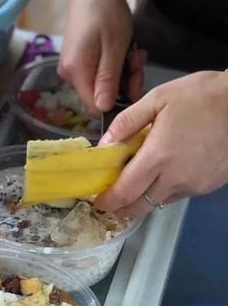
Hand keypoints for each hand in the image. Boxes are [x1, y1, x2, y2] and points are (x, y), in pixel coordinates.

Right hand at [60, 0, 144, 111]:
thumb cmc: (105, 12)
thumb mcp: (115, 46)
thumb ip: (108, 80)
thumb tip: (104, 109)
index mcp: (76, 72)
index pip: (96, 107)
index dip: (119, 101)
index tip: (136, 79)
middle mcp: (69, 74)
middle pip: (99, 96)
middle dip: (125, 84)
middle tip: (138, 60)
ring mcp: (73, 66)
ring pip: (102, 84)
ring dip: (123, 72)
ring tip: (135, 51)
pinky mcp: (79, 59)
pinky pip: (98, 72)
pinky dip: (115, 64)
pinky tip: (125, 49)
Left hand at [95, 71, 227, 217]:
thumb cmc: (201, 97)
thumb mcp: (158, 98)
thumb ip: (128, 122)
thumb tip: (105, 144)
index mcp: (158, 157)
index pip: (126, 191)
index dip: (108, 201)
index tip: (96, 202)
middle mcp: (176, 178)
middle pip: (141, 206)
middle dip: (122, 209)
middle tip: (109, 203)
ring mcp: (195, 184)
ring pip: (160, 201)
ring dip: (143, 199)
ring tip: (132, 186)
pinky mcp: (209, 185)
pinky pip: (179, 194)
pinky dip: (164, 191)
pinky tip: (161, 175)